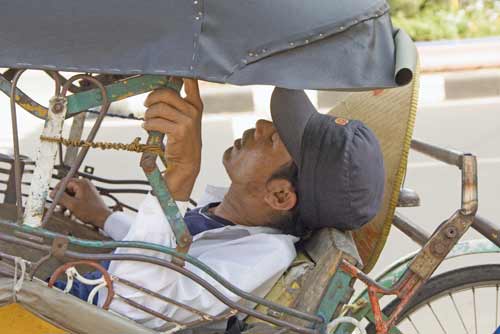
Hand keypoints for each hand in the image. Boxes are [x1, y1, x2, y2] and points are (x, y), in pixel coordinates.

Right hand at [50, 178, 111, 228]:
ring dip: (66, 203)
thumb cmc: (91, 212)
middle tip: (58, 207)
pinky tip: (70, 213)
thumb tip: (52, 193)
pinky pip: (76, 198)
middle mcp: (84, 184)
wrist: (103, 218)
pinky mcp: (88, 196)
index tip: (52, 199)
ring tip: (64, 212)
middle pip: (67, 188)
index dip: (57, 191)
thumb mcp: (72, 205)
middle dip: (62, 199)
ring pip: (71, 194)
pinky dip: (72, 205)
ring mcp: (87, 190)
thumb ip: (61, 198)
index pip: (64, 182)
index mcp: (81, 183)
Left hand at [143, 78, 202, 199]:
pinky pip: (156, 121)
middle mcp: (193, 110)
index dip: (178, 73)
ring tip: (147, 120)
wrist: (187, 162)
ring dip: (148, 114)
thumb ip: (175, 103)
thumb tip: (156, 90)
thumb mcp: (184, 118)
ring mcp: (188, 120)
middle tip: (146, 105)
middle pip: (166, 93)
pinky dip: (148, 124)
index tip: (167, 71)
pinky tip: (147, 128)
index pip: (190, 81)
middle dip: (151, 98)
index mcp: (196, 104)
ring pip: (159, 108)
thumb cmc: (182, 138)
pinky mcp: (179, 131)